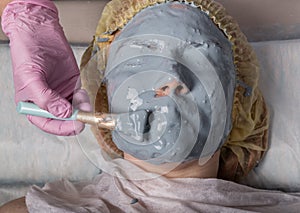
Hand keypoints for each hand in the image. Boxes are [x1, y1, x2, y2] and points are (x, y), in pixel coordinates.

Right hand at [1, 0, 90, 134]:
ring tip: (83, 103)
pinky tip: (82, 94)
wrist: (39, 33)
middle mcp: (48, 102)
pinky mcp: (72, 85)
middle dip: (75, 120)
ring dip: (81, 110)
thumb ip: (46, 98)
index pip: (48, 124)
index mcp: (33, 105)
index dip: (62, 128)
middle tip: (84, 118)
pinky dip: (84, 100)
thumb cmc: (27, 53)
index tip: (75, 126)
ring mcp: (61, 94)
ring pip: (74, 110)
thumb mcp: (31, 78)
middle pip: (64, 120)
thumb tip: (63, 114)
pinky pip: (81, 99)